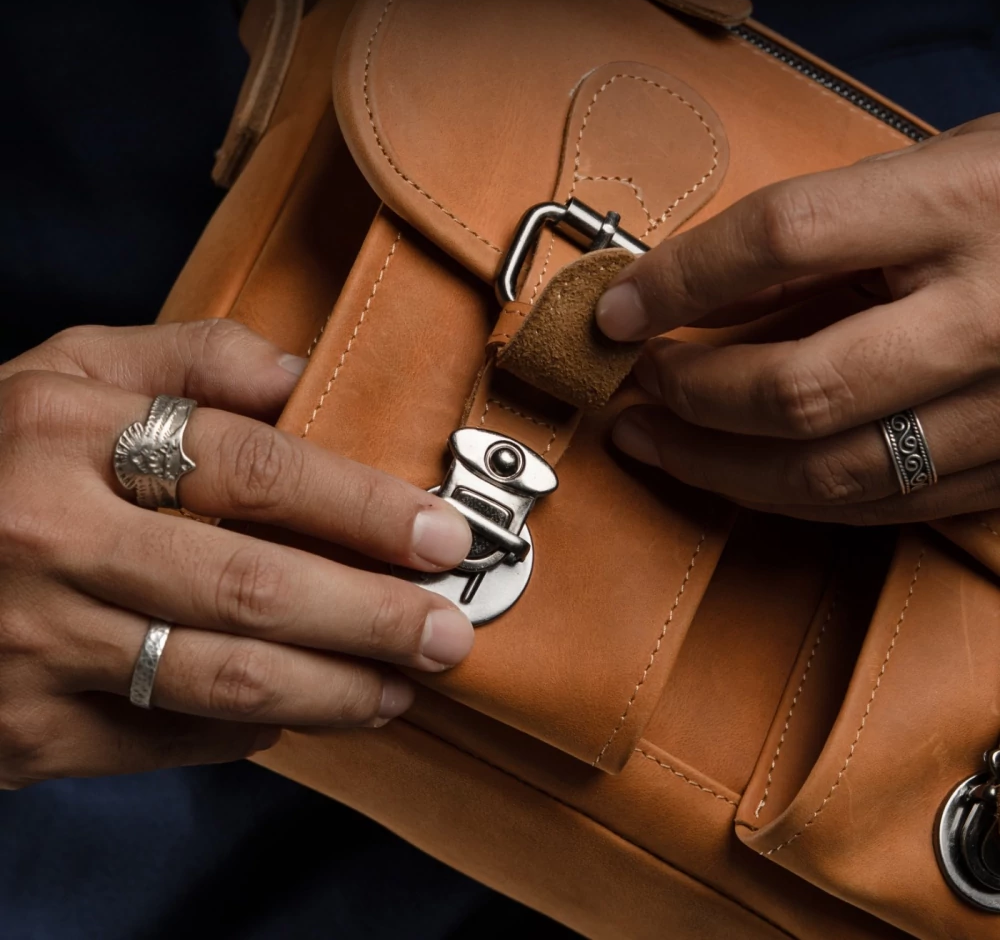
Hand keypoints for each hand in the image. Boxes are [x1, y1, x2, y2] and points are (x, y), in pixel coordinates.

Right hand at [0, 320, 472, 787]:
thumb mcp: (60, 373)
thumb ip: (184, 358)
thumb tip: (298, 373)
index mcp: (66, 432)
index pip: (254, 467)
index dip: (362, 506)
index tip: (439, 535)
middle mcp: (48, 537)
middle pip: (253, 585)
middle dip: (373, 617)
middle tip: (448, 631)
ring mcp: (31, 643)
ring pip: (221, 677)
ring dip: (332, 690)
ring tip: (400, 688)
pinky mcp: (23, 730)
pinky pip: (167, 740)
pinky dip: (249, 729)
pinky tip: (294, 711)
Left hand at [596, 114, 999, 524]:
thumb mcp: (928, 177)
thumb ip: (814, 241)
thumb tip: (693, 294)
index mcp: (964, 208)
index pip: (780, 240)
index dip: (676, 280)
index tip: (618, 308)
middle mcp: (989, 317)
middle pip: (795, 387)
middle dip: (688, 397)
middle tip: (635, 387)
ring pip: (829, 472)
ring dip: (716, 468)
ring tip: (655, 442)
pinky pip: (880, 506)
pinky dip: (790, 497)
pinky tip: (739, 476)